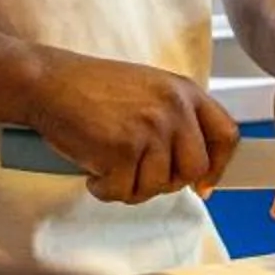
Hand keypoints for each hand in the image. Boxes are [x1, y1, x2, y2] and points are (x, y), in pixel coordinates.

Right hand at [21, 49, 241, 203]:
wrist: (48, 82)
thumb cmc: (92, 89)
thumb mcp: (149, 91)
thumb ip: (177, 122)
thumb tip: (198, 173)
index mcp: (185, 92)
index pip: (226, 135)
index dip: (218, 167)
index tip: (204, 186)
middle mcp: (174, 109)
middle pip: (194, 170)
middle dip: (166, 182)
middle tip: (137, 175)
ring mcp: (150, 129)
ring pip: (157, 186)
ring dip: (129, 186)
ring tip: (107, 164)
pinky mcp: (123, 150)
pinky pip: (123, 192)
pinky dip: (104, 189)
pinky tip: (92, 169)